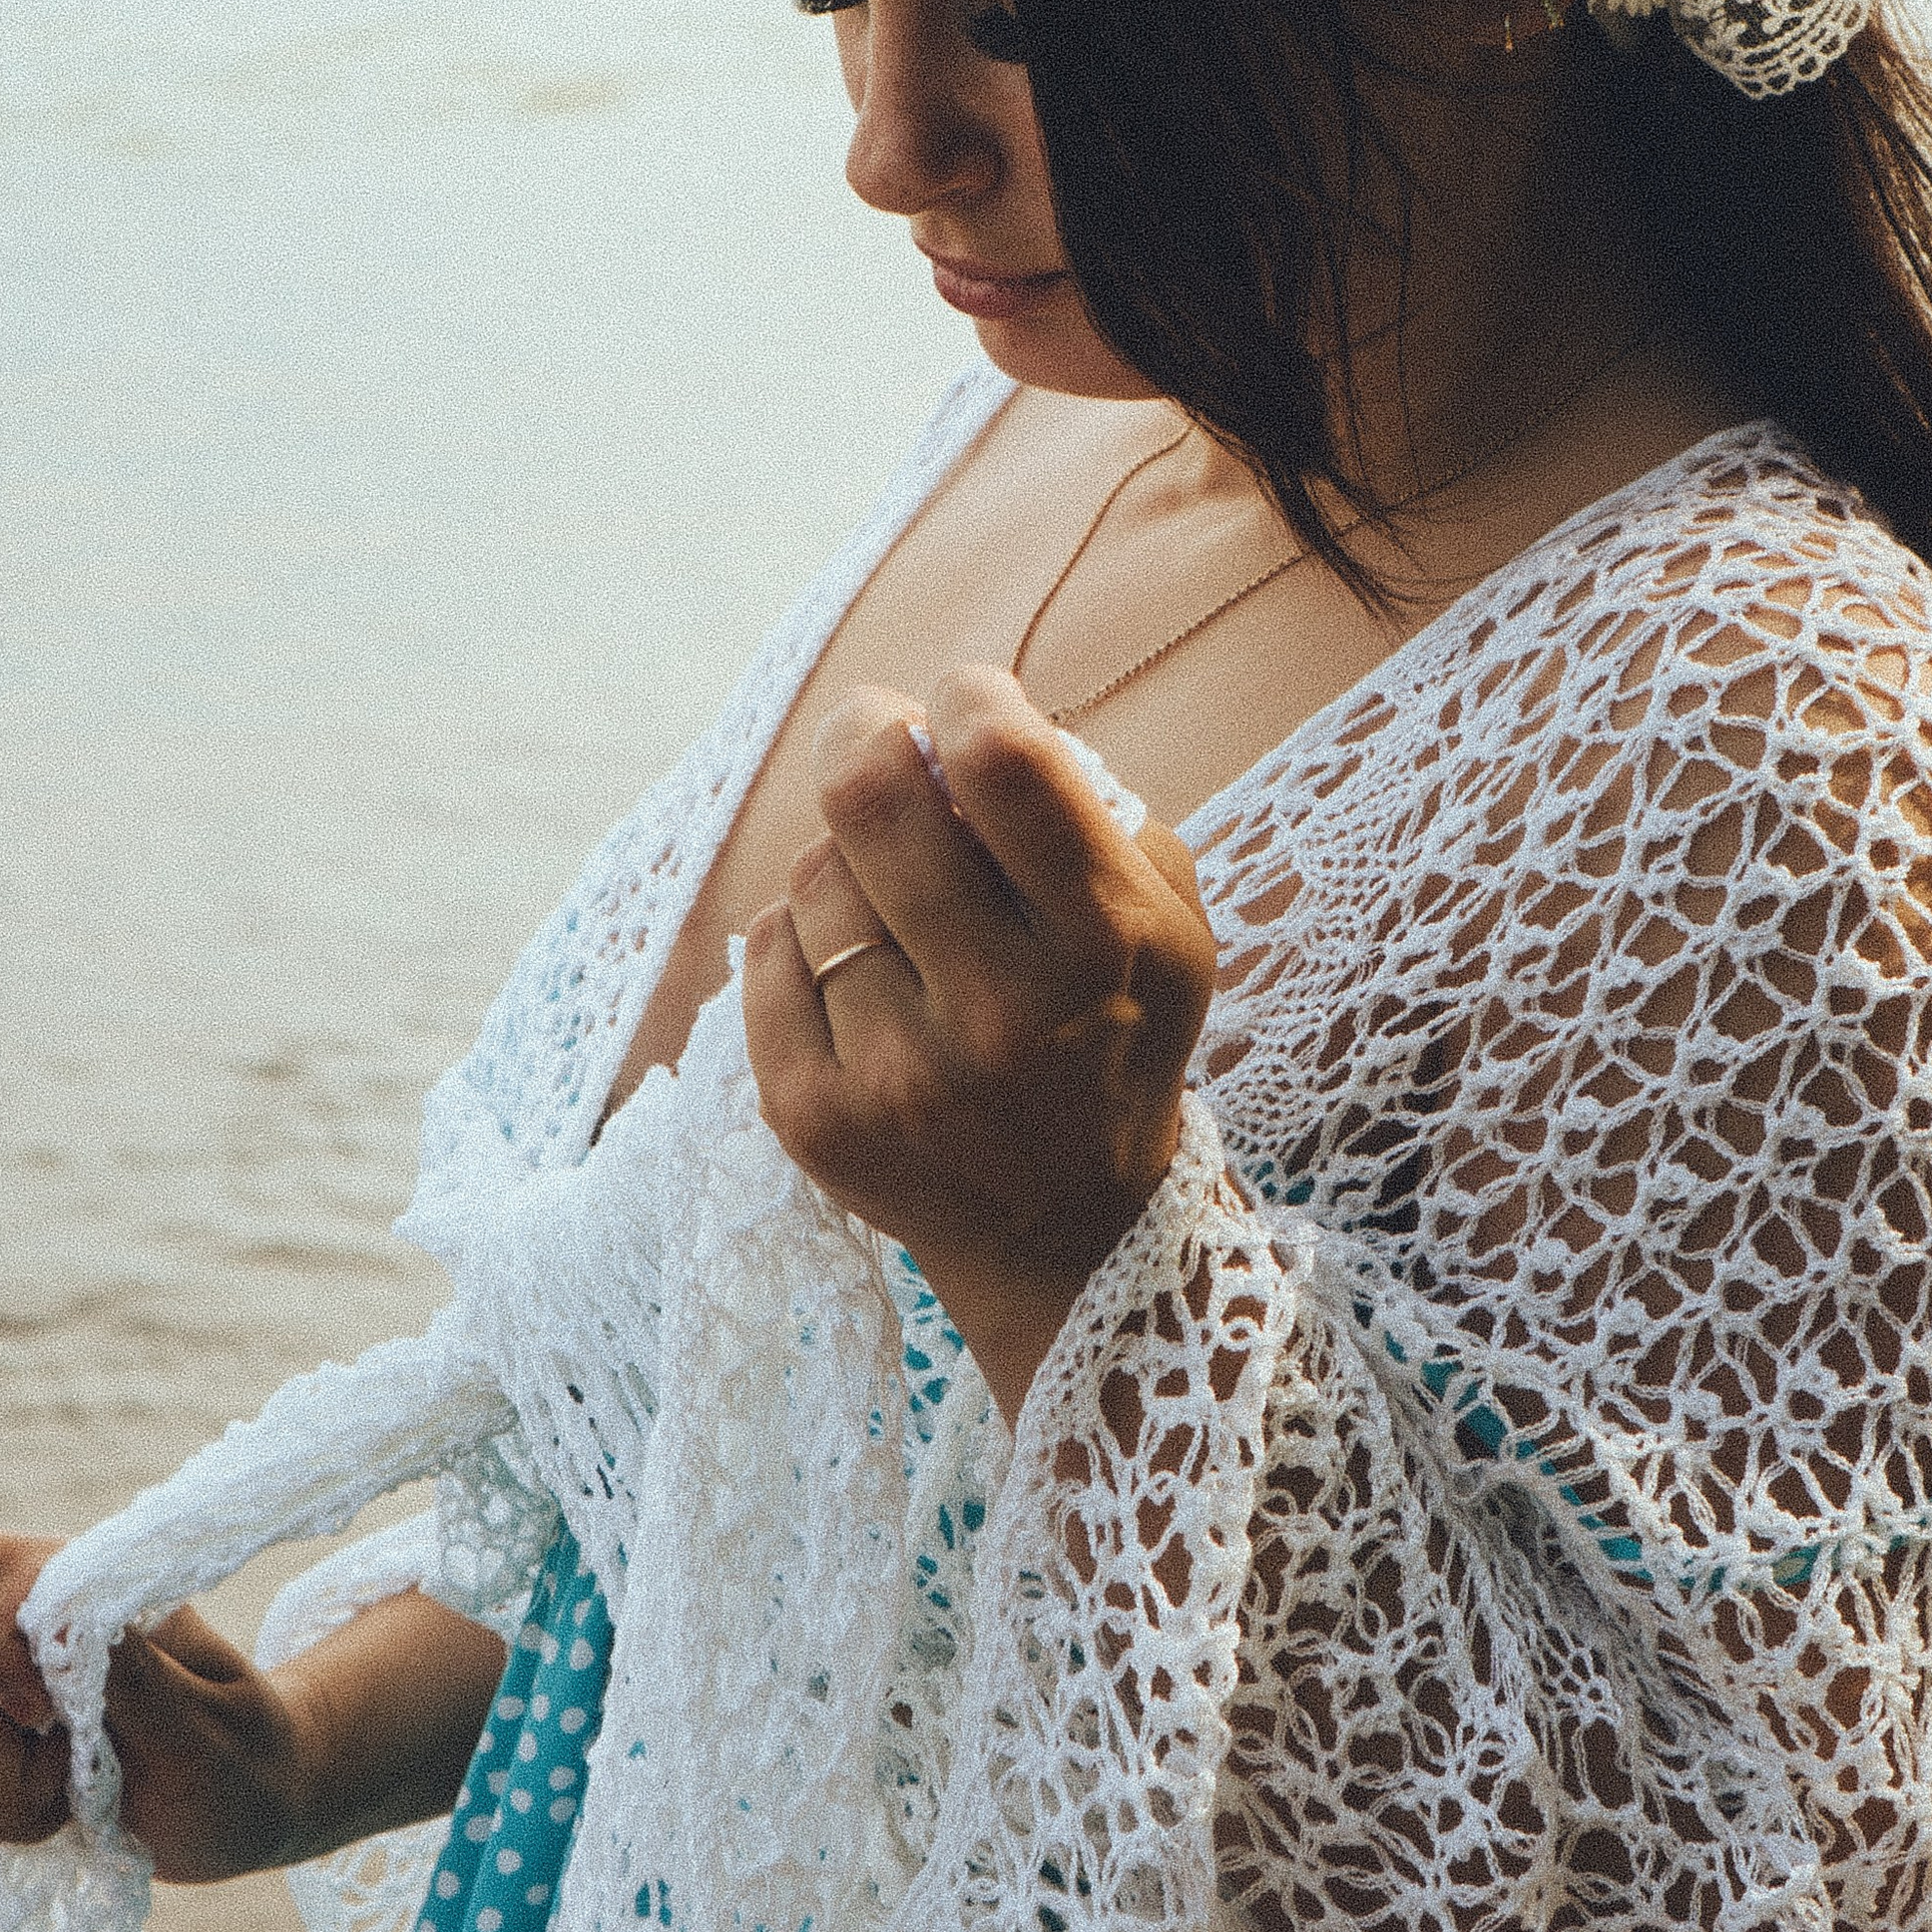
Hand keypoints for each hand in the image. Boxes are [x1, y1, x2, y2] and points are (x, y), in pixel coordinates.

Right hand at [0, 1528, 304, 1884]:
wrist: (249, 1804)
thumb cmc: (241, 1759)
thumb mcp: (207, 1725)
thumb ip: (134, 1673)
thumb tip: (61, 1616)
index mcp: (98, 1596)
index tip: (51, 1714)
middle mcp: (37, 1633)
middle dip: (6, 1769)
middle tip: (80, 1780)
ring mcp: (0, 1692)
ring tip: (73, 1802)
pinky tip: (48, 1817)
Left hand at [741, 665, 1215, 1425]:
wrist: (1070, 1236)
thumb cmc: (1116, 1037)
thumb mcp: (1166, 925)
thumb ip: (1093, 810)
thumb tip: (961, 727)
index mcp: (1102, 946)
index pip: (1001, 761)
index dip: (969, 695)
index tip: (969, 703)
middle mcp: (1000, 1013)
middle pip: (868, 796)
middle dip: (864, 731)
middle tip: (878, 732)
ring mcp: (896, 1072)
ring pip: (815, 874)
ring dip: (849, 861)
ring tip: (899, 907)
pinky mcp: (813, 1115)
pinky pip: (765, 951)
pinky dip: (803, 939)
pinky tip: (858, 974)